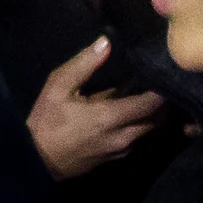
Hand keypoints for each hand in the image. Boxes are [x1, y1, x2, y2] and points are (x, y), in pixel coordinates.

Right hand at [26, 38, 164, 179]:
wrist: (38, 160)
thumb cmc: (48, 120)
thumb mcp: (58, 86)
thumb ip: (85, 64)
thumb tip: (106, 42)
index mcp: (110, 117)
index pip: (151, 105)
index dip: (162, 90)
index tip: (165, 74)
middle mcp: (123, 136)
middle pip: (157, 120)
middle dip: (162, 103)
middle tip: (158, 82)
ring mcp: (121, 150)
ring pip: (148, 130)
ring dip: (151, 114)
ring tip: (145, 93)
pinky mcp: (116, 158)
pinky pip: (136, 138)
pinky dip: (138, 124)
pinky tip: (128, 112)